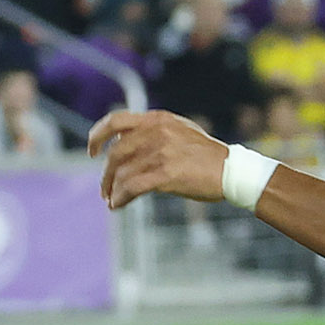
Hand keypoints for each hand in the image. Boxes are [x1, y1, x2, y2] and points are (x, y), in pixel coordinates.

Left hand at [89, 109, 226, 209]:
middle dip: (106, 174)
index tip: (92, 151)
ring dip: (112, 189)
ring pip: (123, 173)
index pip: (116, 121)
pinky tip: (118, 205)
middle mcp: (157, 133)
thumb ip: (153, 131)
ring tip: (112, 200)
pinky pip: (132, 187)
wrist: (231, 170)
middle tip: (104, 188)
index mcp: (158, 119)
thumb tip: (124, 141)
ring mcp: (161, 153)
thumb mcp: (180, 130)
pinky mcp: (166, 175)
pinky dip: (121, 198)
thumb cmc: (207, 155)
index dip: (98, 135)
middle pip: (116, 153)